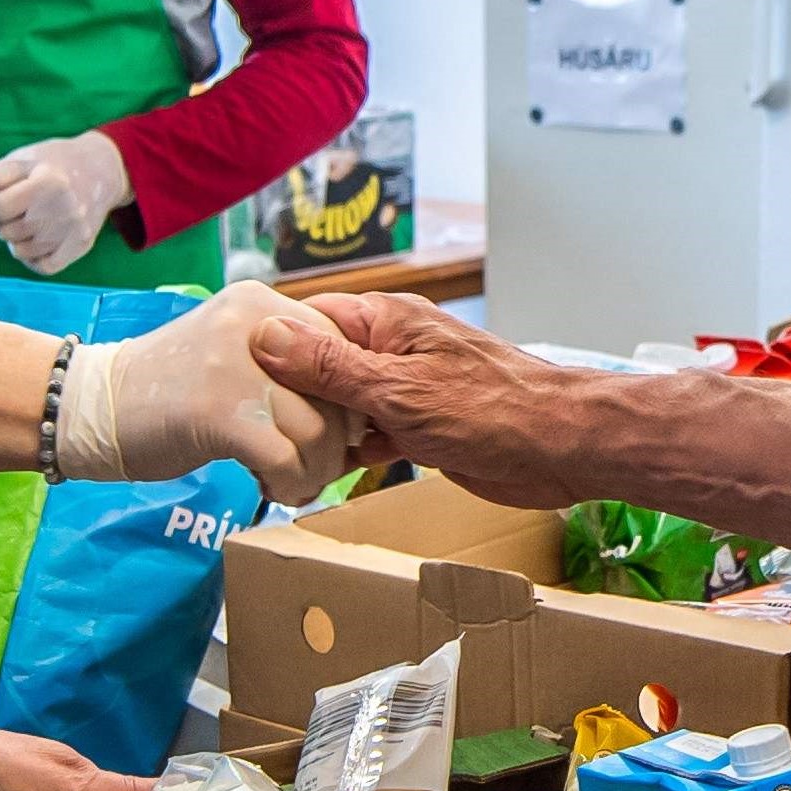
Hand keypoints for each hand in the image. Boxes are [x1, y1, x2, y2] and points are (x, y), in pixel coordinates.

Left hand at [0, 130, 135, 276]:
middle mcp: (63, 209)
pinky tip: (31, 238)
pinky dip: (29, 256)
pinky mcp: (81, 246)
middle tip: (4, 204)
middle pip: (6, 230)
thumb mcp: (25, 157)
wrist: (102, 170)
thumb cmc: (54, 162)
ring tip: (23, 216)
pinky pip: (42, 266)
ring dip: (11, 236)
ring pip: (20, 250)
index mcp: (47, 182)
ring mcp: (74, 231)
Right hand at [64, 281, 356, 499]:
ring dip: (317, 470)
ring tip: (294, 482)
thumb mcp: (232, 351)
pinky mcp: (220, 412)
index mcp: (263, 305)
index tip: (336, 432)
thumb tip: (350, 402)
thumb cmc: (168, 390)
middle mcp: (257, 325)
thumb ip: (286, 360)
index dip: (350, 398)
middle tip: (316, 467)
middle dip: (338, 442)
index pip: (342, 346)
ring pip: (321, 430)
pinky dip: (290, 484)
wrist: (92, 405)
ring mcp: (238, 367)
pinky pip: (288, 460)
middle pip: (339, 391)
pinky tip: (270, 488)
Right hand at [247, 296, 596, 506]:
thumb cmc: (494, 410)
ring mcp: (405, 389)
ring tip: (269, 448)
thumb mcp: (397, 390)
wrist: (561, 448)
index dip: (268, 343)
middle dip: (286, 390)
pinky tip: (316, 471)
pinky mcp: (419, 426)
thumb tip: (267, 335)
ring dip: (315, 425)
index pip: (308, 319)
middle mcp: (392, 349)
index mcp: (387, 322)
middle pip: (319, 362)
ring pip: (342, 403)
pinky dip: (345, 451)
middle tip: (242, 420)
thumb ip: (331, 367)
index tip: (229, 372)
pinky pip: (367, 433)